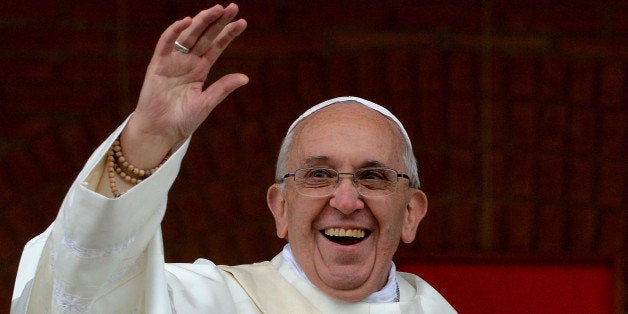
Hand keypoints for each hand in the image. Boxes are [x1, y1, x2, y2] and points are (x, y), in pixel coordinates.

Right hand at [121, 3, 247, 167]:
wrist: (160, 131)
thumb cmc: (182, 120)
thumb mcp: (206, 103)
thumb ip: (222, 88)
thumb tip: (245, 77)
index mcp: (200, 70)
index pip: (216, 46)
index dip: (228, 34)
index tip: (242, 22)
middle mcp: (187, 62)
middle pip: (205, 36)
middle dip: (218, 22)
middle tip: (232, 7)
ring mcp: (172, 61)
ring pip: (188, 36)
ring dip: (201, 22)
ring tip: (216, 10)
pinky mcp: (157, 64)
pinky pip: (165, 43)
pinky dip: (174, 31)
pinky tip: (187, 21)